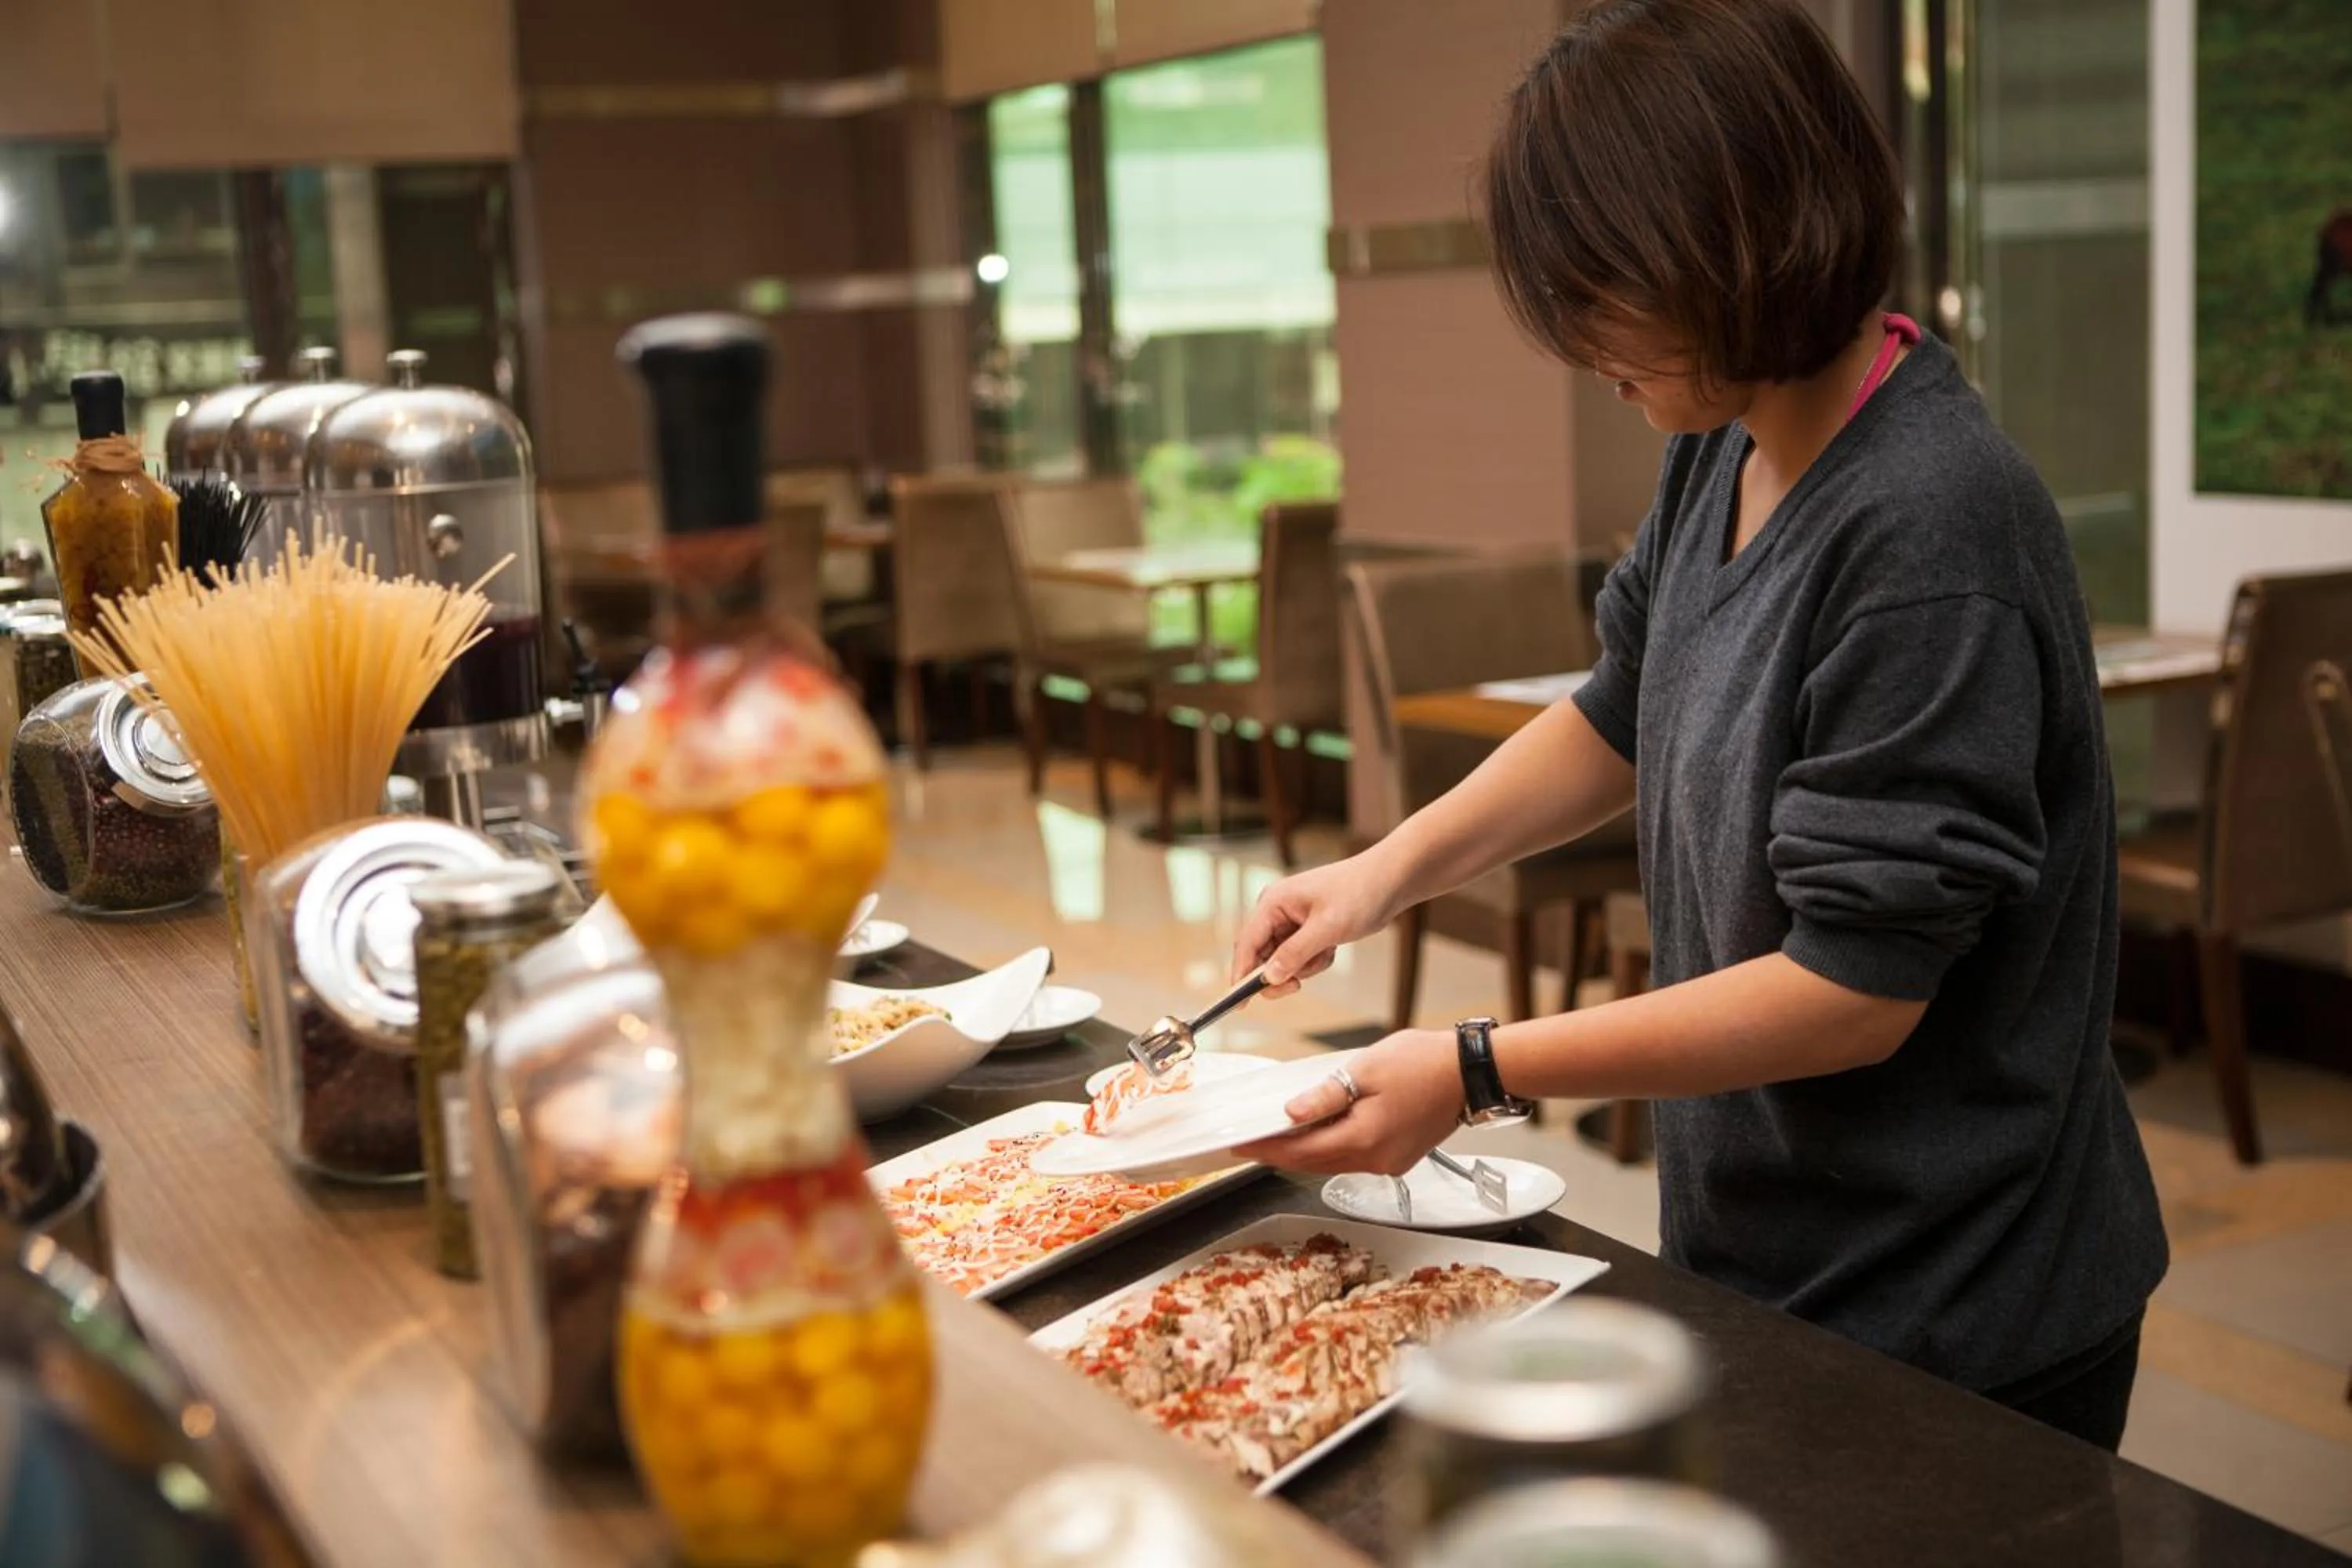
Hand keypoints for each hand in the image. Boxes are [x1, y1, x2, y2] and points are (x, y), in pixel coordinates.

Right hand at [1230, 850, 1404, 998]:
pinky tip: (1332, 947)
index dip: (1240, 973)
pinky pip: (1299, 957)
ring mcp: (1290, 921)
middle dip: (1280, 972)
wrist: (1389, 883)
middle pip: (1261, 955)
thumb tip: (1267, 978)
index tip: (1239, 1003)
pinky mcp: (1305, 929)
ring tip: (1327, 951)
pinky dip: (1315, 960)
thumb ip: (1295, 954)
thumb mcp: (1327, 928)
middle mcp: (1276, 911)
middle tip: (1297, 986)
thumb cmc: (1358, 894)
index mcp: (1273, 902)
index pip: (1246, 943)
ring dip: (1304, 966)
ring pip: (1282, 960)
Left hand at [1231, 1029, 1462, 1175]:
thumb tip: (1291, 1113)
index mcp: (1363, 1140)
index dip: (1266, 1148)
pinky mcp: (1399, 1157)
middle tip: (1252, 1142)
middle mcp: (1376, 1160)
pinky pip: (1354, 1158)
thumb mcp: (1365, 1070)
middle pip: (1313, 1164)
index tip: (1240, 1144)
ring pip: (1334, 1162)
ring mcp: (1389, 1162)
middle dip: (1280, 1153)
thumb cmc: (1425, 1063)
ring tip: (1280, 1134)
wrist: (1470, 1072)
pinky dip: (1332, 1147)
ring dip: (1306, 1151)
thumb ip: (1325, 1096)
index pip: (1299, 1151)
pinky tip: (1322, 1130)